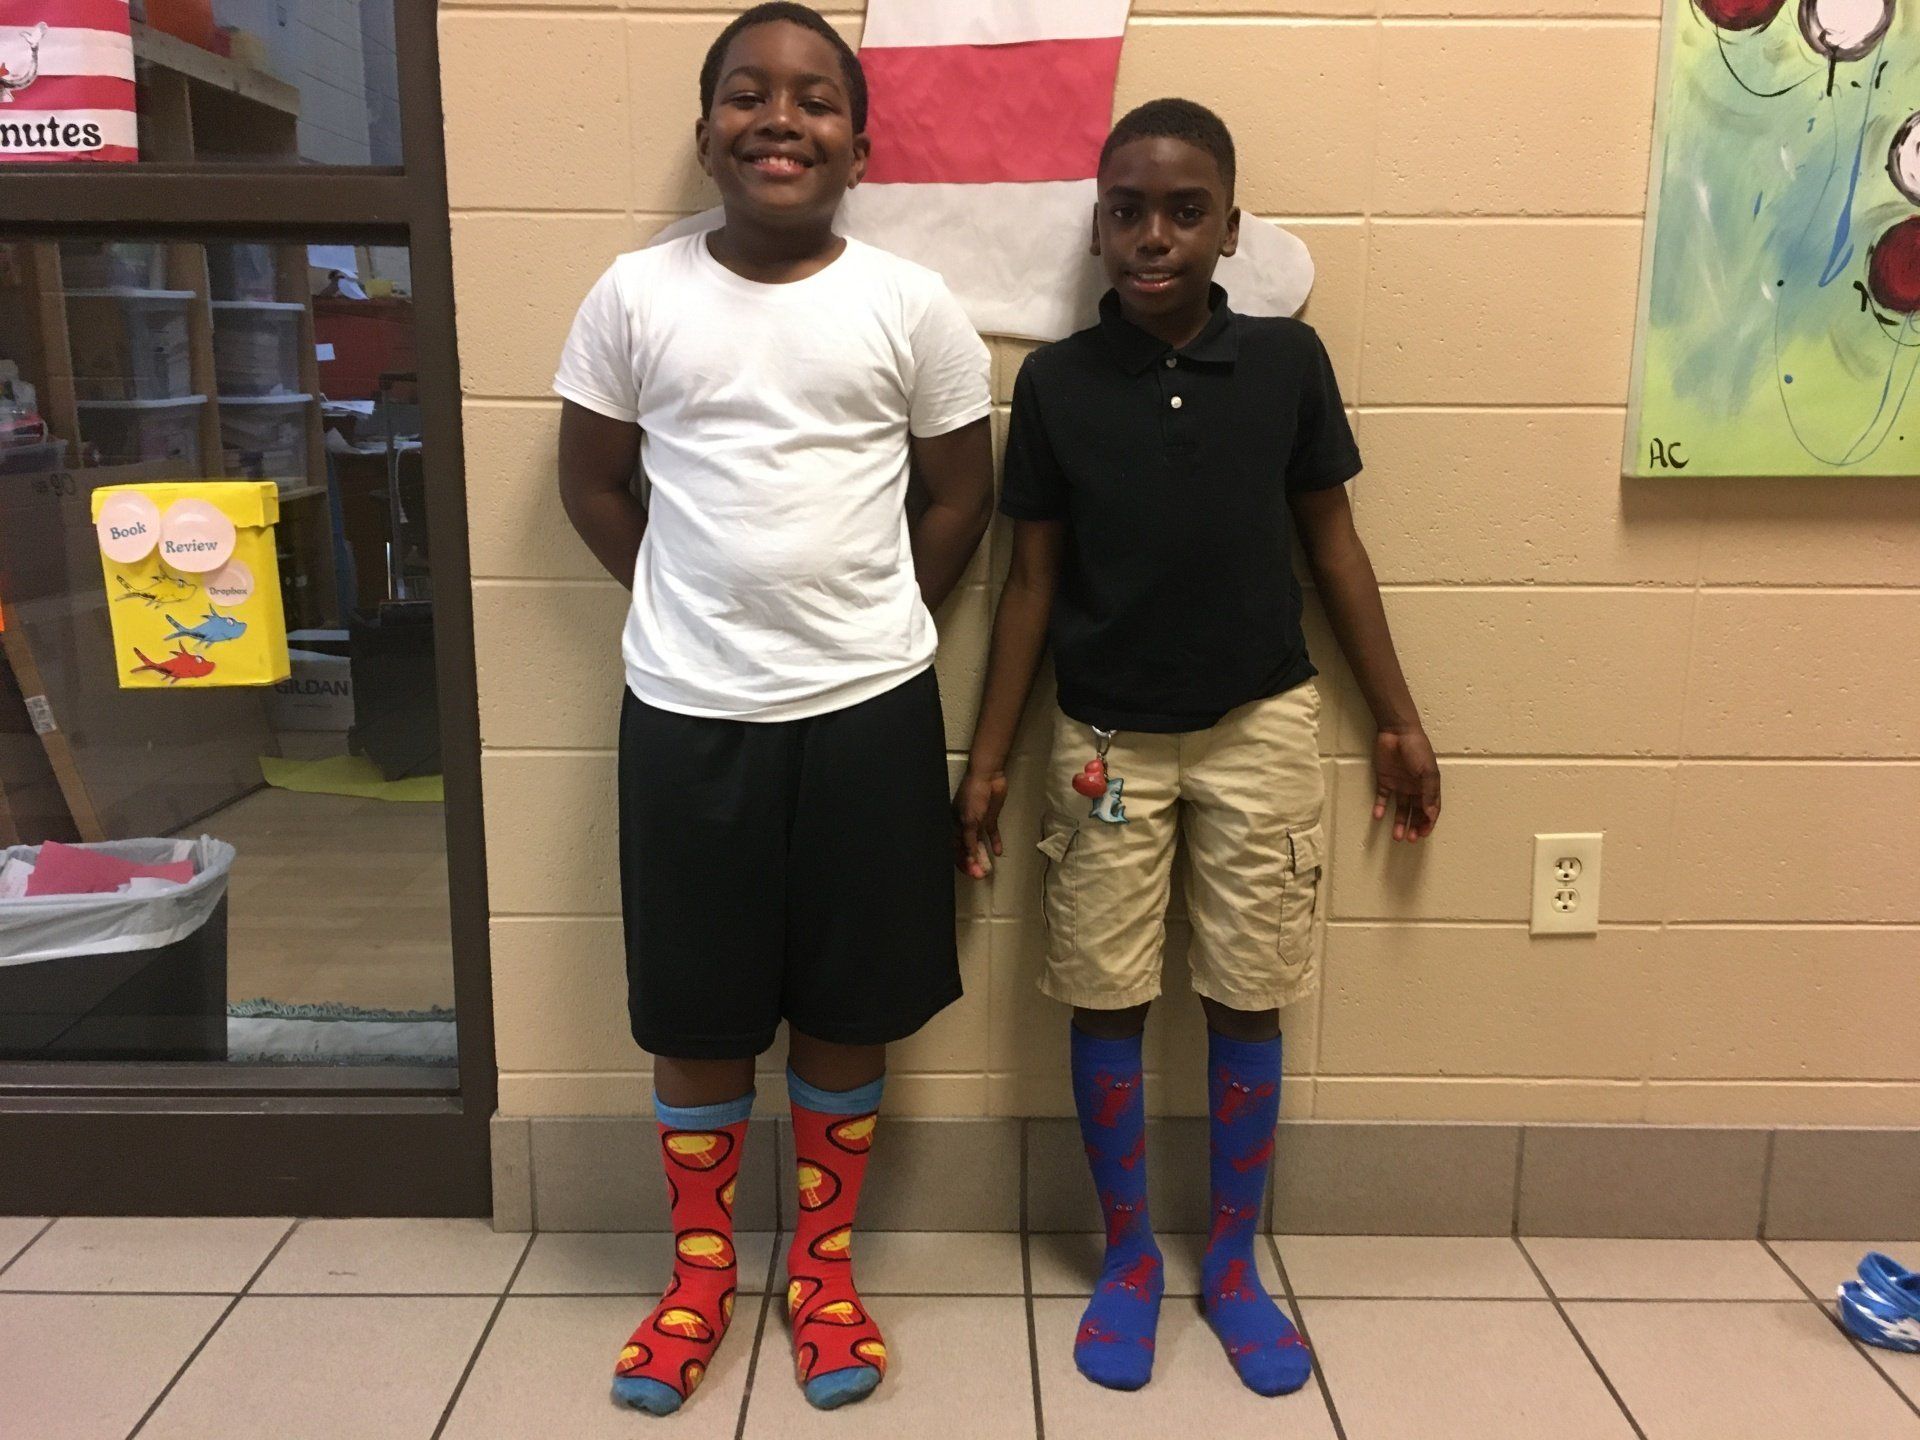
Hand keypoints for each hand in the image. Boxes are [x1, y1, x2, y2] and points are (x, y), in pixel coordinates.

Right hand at [952, 767, 1007, 878]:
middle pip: (966, 848)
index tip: (971, 872)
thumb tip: (969, 859)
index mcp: (954, 824)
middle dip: (972, 862)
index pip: (955, 847)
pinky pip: (991, 833)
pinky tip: (998, 853)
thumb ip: (969, 840)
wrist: (988, 776)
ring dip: (981, 856)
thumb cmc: (974, 796)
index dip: (962, 861)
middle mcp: (964, 825)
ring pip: (978, 843)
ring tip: (988, 868)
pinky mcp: (990, 817)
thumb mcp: (969, 820)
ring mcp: (977, 821)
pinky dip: (994, 843)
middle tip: (980, 875)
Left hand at [1372, 726, 1440, 841]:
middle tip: (1409, 839)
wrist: (1396, 731)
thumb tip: (1431, 815)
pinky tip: (1378, 817)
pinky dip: (1380, 808)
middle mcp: (1415, 787)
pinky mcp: (1385, 780)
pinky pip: (1382, 797)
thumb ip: (1429, 793)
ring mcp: (1400, 784)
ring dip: (1399, 822)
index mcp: (1428, 785)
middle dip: (1414, 826)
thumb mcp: (1428, 771)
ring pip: (1400, 808)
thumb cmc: (1417, 748)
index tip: (1422, 834)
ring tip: (1396, 836)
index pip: (1430, 809)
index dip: (1428, 823)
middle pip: (1416, 812)